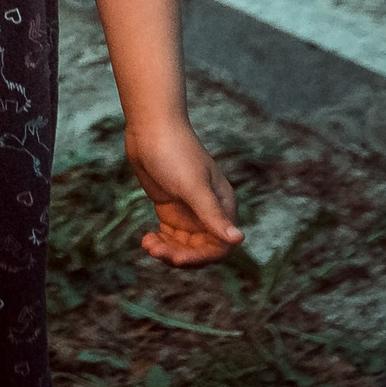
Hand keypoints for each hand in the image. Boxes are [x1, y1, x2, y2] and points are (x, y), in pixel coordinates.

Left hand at [125, 116, 240, 266]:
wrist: (150, 127)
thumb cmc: (175, 152)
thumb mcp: (193, 187)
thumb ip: (213, 215)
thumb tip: (239, 240)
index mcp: (222, 206)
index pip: (219, 246)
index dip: (200, 257)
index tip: (176, 259)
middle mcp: (209, 211)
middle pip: (200, 249)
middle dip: (179, 254)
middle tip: (155, 250)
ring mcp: (189, 209)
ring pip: (183, 244)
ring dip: (167, 250)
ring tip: (148, 244)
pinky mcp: (171, 206)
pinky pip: (170, 235)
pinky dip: (160, 241)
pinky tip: (147, 238)